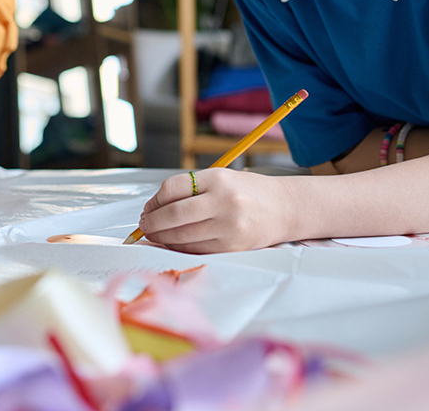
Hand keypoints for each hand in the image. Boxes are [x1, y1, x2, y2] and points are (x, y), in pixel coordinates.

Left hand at [138, 168, 293, 252]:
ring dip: (162, 238)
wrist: (285, 209)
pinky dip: (179, 248)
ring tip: (154, 235)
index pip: (173, 188)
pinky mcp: (233, 247)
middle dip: (153, 222)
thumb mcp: (221, 178)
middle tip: (144, 225)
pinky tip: (172, 243)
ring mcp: (229, 227)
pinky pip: (196, 249)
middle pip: (174, 214)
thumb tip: (154, 207)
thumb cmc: (248, 191)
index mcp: (218, 179)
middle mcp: (224, 202)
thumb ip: (190, 189)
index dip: (155, 200)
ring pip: (183, 236)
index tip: (148, 207)